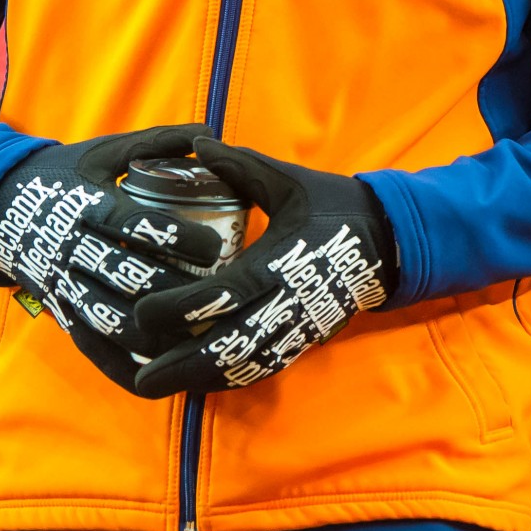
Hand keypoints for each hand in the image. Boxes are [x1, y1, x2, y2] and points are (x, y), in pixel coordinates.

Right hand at [0, 126, 226, 384]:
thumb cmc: (65, 175)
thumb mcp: (105, 151)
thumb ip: (159, 140)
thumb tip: (211, 130)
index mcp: (87, 205)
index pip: (133, 225)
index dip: (176, 238)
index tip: (217, 246)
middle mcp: (73, 248)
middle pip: (126, 277)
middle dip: (175, 289)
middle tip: (219, 294)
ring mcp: (63, 284)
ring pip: (109, 318)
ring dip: (155, 331)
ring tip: (199, 333)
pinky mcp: (58, 311)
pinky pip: (89, 347)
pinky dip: (122, 365)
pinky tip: (157, 373)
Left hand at [124, 139, 395, 398]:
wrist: (391, 242)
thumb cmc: (336, 207)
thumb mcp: (290, 180)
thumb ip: (242, 166)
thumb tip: (198, 145)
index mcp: (280, 260)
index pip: (224, 294)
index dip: (179, 309)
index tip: (143, 312)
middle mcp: (288, 301)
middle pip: (228, 347)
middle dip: (179, 366)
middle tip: (138, 377)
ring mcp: (298, 325)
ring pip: (243, 367)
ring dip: (198, 380)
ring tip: (157, 385)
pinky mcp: (305, 338)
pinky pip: (262, 368)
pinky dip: (227, 380)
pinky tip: (198, 382)